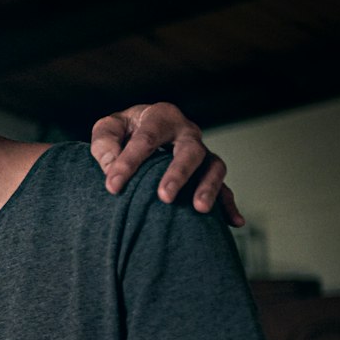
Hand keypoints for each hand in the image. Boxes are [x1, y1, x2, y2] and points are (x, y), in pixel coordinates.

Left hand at [90, 103, 242, 226]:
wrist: (141, 129)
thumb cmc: (123, 131)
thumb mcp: (108, 129)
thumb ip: (105, 144)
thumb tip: (111, 167)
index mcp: (161, 116)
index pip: (147, 138)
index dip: (129, 162)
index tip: (112, 186)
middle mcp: (187, 132)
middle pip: (190, 150)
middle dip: (179, 173)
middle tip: (164, 196)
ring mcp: (202, 152)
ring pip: (214, 166)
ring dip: (209, 187)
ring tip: (199, 210)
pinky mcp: (208, 171)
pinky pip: (225, 187)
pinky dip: (229, 205)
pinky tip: (234, 223)